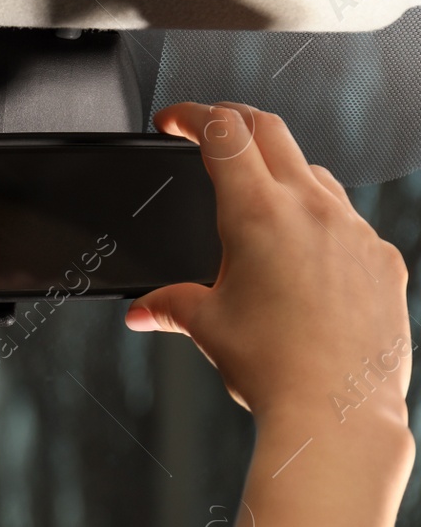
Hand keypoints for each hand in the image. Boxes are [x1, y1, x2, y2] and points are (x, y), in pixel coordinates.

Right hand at [126, 101, 412, 431]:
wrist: (337, 412)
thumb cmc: (274, 369)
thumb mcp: (205, 327)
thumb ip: (169, 305)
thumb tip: (143, 311)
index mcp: (258, 215)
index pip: (222, 132)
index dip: (192, 114)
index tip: (175, 120)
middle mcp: (311, 209)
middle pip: (270, 130)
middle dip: (232, 121)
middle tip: (210, 131)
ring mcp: (354, 231)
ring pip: (314, 173)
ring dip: (280, 171)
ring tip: (257, 202)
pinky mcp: (383, 259)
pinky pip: (349, 221)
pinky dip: (320, 222)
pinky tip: (304, 258)